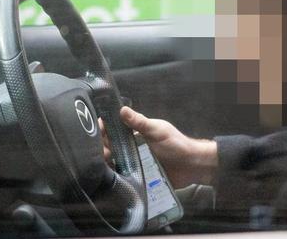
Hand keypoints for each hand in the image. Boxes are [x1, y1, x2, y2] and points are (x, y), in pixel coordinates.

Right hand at [100, 106, 216, 188]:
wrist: (191, 166)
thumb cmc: (176, 144)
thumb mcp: (157, 130)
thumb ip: (140, 122)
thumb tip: (122, 109)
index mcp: (136, 133)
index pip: (115, 129)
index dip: (104, 129)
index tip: (96, 131)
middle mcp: (133, 147)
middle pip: (111, 146)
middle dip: (102, 147)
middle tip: (99, 151)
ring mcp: (134, 162)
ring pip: (114, 161)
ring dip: (107, 162)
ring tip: (103, 164)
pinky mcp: (137, 176)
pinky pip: (122, 176)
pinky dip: (115, 175)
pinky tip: (109, 177)